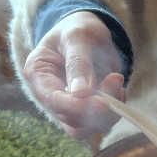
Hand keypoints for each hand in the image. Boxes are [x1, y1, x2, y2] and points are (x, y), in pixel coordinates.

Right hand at [23, 10, 125, 138]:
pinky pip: (97, 123)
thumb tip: (81, 93)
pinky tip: (118, 90)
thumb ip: (79, 63)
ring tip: (117, 82)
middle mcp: (47, 94)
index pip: (53, 100)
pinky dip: (112, 112)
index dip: (77, 106)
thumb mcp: (78, 37)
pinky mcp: (82, 110)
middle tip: (116, 80)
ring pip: (84, 128)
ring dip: (107, 113)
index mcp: (37, 72)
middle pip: (69, 119)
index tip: (103, 102)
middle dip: (96, 108)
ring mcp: (65, 105)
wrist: (87, 32)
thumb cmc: (78, 28)